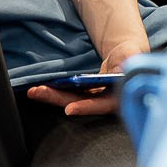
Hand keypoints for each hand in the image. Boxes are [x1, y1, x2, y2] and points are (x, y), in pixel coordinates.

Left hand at [25, 44, 141, 118]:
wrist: (126, 58)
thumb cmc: (132, 57)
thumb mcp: (133, 57)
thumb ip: (131, 62)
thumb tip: (125, 69)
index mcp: (117, 98)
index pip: (100, 105)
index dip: (85, 107)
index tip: (70, 108)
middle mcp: (103, 101)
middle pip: (79, 103)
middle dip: (57, 99)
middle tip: (38, 92)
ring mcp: (92, 98)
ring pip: (70, 99)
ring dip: (52, 95)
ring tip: (33, 90)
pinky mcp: (84, 93)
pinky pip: (68, 92)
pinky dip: (55, 90)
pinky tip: (40, 87)